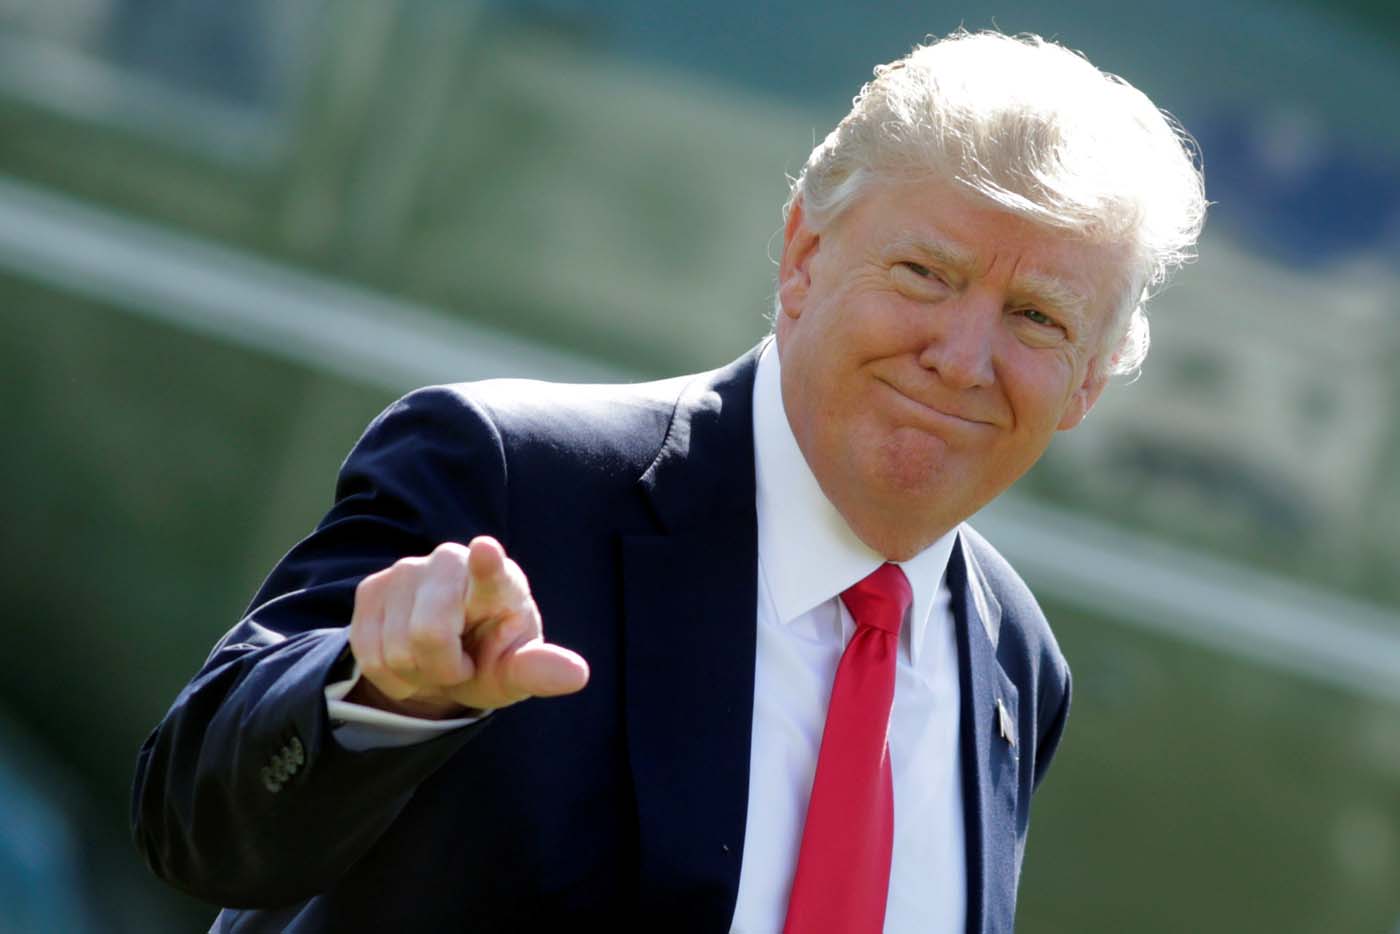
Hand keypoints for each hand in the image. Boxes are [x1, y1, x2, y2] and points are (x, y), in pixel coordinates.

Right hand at [346, 536, 588, 718]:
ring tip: (433, 659)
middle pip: (428, 633)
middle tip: (458, 665)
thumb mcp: (516, 671)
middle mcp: (451, 563)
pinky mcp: (372, 588)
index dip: (486, 563)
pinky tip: (408, 657)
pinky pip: (368, 653)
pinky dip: (390, 672)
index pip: (491, 570)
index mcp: (499, 580)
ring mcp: (407, 570)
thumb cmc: (491, 657)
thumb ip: (540, 670)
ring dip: (414, 672)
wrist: (444, 657)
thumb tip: (578, 675)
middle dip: (441, 668)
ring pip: (394, 648)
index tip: (486, 550)